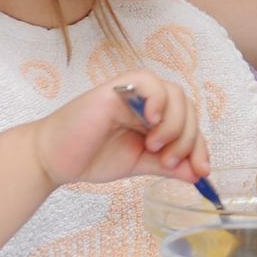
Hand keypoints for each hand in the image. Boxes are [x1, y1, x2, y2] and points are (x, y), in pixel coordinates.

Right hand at [31, 70, 210, 188]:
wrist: (54, 159)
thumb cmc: (92, 156)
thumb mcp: (139, 163)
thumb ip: (168, 165)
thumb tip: (198, 175)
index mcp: (155, 115)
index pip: (190, 122)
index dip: (200, 145)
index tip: (202, 171)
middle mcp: (148, 99)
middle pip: (188, 108)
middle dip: (188, 138)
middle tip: (170, 161)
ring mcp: (133, 91)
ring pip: (175, 95)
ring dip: (174, 124)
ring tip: (155, 148)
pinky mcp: (116, 88)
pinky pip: (149, 82)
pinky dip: (158, 100)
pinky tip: (152, 121)